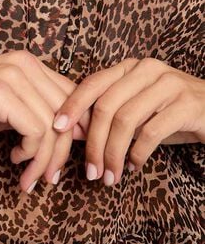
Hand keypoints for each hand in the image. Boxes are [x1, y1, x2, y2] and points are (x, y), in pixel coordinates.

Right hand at [0, 49, 89, 192]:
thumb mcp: (2, 105)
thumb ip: (32, 112)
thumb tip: (68, 136)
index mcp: (29, 63)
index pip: (72, 96)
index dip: (77, 130)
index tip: (65, 156)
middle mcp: (26, 65)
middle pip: (67, 114)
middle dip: (62, 152)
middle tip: (51, 176)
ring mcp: (14, 77)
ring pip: (53, 127)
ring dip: (44, 160)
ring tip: (30, 177)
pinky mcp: (1, 94)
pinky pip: (35, 131)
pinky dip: (30, 153)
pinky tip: (14, 159)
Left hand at [50, 57, 204, 185]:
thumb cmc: (172, 113)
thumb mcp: (139, 109)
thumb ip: (110, 114)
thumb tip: (72, 133)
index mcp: (131, 68)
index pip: (93, 83)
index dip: (72, 106)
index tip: (56, 129)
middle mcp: (148, 70)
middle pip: (106, 107)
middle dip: (94, 143)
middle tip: (91, 172)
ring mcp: (170, 84)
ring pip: (126, 121)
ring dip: (113, 153)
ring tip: (110, 176)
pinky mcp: (188, 104)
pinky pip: (151, 132)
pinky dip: (138, 153)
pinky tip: (134, 166)